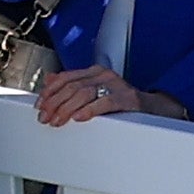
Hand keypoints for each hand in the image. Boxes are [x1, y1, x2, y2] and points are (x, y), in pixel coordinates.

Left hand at [35, 65, 173, 127]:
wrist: (154, 108)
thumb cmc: (123, 102)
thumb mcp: (95, 92)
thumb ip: (73, 86)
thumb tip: (49, 81)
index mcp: (94, 72)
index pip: (65, 77)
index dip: (49, 91)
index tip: (39, 105)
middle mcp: (104, 75)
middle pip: (71, 86)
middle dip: (54, 103)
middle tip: (44, 117)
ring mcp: (116, 85)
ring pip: (84, 93)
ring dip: (66, 109)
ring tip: (57, 120)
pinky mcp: (127, 98)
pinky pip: (105, 102)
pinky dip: (89, 110)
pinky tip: (79, 118)